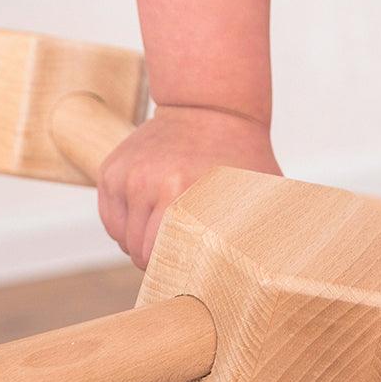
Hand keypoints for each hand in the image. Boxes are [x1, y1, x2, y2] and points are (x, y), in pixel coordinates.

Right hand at [98, 104, 280, 267]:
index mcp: (178, 193)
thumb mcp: (256, 191)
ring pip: (122, 238)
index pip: (160, 257)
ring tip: (166, 232)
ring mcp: (125, 176)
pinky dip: (125, 227)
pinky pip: (110, 219)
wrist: (207, 107)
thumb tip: (270, 270)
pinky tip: (149, 220)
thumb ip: (259, 229)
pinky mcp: (110, 171)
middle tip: (180, 252)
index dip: (175, 271)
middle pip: (138, 251)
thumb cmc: (237, 154)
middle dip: (157, 260)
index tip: (189, 274)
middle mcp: (146, 184)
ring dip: (140, 244)